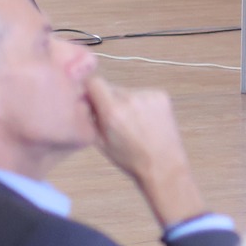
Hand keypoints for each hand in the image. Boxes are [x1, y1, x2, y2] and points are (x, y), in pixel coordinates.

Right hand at [85, 76, 205, 229]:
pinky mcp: (162, 95)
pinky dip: (141, 104)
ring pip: (127, 91)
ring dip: (125, 102)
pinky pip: (143, 94)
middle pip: (111, 87)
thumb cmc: (130, 158)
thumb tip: (83, 100)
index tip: (90, 98)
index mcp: (112, 111)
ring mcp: (148, 96)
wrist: (162, 164)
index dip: (90, 89)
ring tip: (133, 123)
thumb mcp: (100, 142)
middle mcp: (130, 99)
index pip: (94, 81)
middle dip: (108, 100)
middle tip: (114, 118)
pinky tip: (146, 121)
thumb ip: (90, 118)